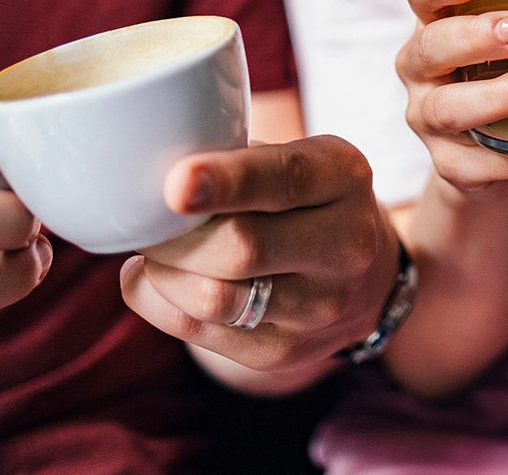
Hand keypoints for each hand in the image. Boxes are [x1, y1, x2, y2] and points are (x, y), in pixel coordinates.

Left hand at [119, 135, 398, 389]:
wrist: (362, 276)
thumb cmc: (303, 199)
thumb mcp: (294, 156)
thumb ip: (236, 154)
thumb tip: (150, 168)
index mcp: (345, 178)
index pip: (285, 179)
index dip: (226, 181)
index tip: (176, 183)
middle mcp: (347, 246)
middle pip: (242, 247)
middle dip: (175, 235)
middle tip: (145, 218)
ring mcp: (322, 308)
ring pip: (214, 298)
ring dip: (163, 272)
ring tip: (152, 250)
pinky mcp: (286, 352)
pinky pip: (198, 332)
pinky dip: (158, 301)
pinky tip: (154, 279)